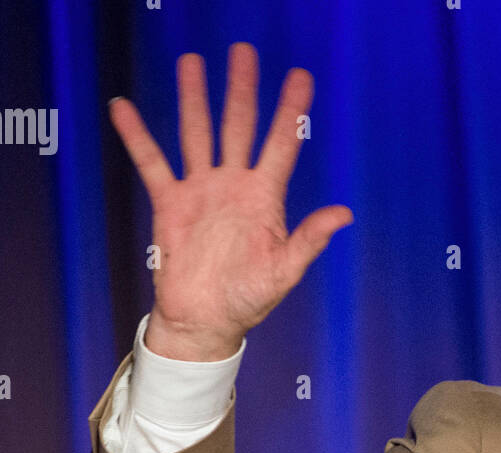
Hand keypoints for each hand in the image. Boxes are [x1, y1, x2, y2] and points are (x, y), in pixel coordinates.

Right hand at [108, 42, 352, 359]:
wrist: (206, 321)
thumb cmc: (249, 300)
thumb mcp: (285, 271)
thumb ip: (309, 239)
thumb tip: (343, 214)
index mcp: (265, 200)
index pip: (281, 145)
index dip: (291, 111)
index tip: (300, 77)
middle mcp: (234, 186)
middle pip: (238, 126)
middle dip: (242, 89)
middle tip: (243, 51)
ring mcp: (202, 191)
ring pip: (197, 133)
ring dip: (195, 98)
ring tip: (192, 62)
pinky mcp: (171, 203)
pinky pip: (152, 163)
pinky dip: (138, 137)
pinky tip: (124, 107)